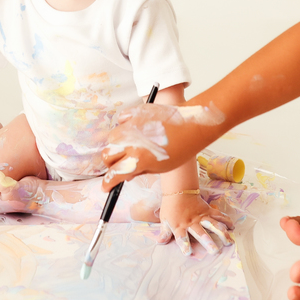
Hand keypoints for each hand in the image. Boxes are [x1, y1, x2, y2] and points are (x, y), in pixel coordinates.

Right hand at [100, 103, 225, 188]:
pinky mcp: (136, 112)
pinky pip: (122, 120)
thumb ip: (140, 171)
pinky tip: (133, 130)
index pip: (114, 175)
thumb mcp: (160, 168)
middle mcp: (131, 143)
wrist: (192, 126)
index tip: (106, 187)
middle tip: (118, 166)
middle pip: (107, 156)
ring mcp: (131, 126)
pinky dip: (124, 126)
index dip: (108, 184)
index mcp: (138, 160)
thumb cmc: (181, 149)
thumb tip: (126, 174)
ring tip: (128, 147)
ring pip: (112, 138)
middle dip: (110, 164)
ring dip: (116, 145)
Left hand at [158, 191, 233, 256]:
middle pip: (200, 233)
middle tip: (215, 250)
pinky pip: (218, 215)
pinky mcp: (208, 210)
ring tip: (229, 242)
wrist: (179, 191)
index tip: (188, 253)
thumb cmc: (171, 207)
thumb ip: (164, 233)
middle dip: (207, 241)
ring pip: (213, 225)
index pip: (181, 237)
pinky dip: (226, 220)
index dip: (184, 244)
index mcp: (179, 226)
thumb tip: (159, 243)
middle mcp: (191, 222)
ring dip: (221, 233)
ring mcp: (201, 216)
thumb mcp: (164, 220)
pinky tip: (232, 226)